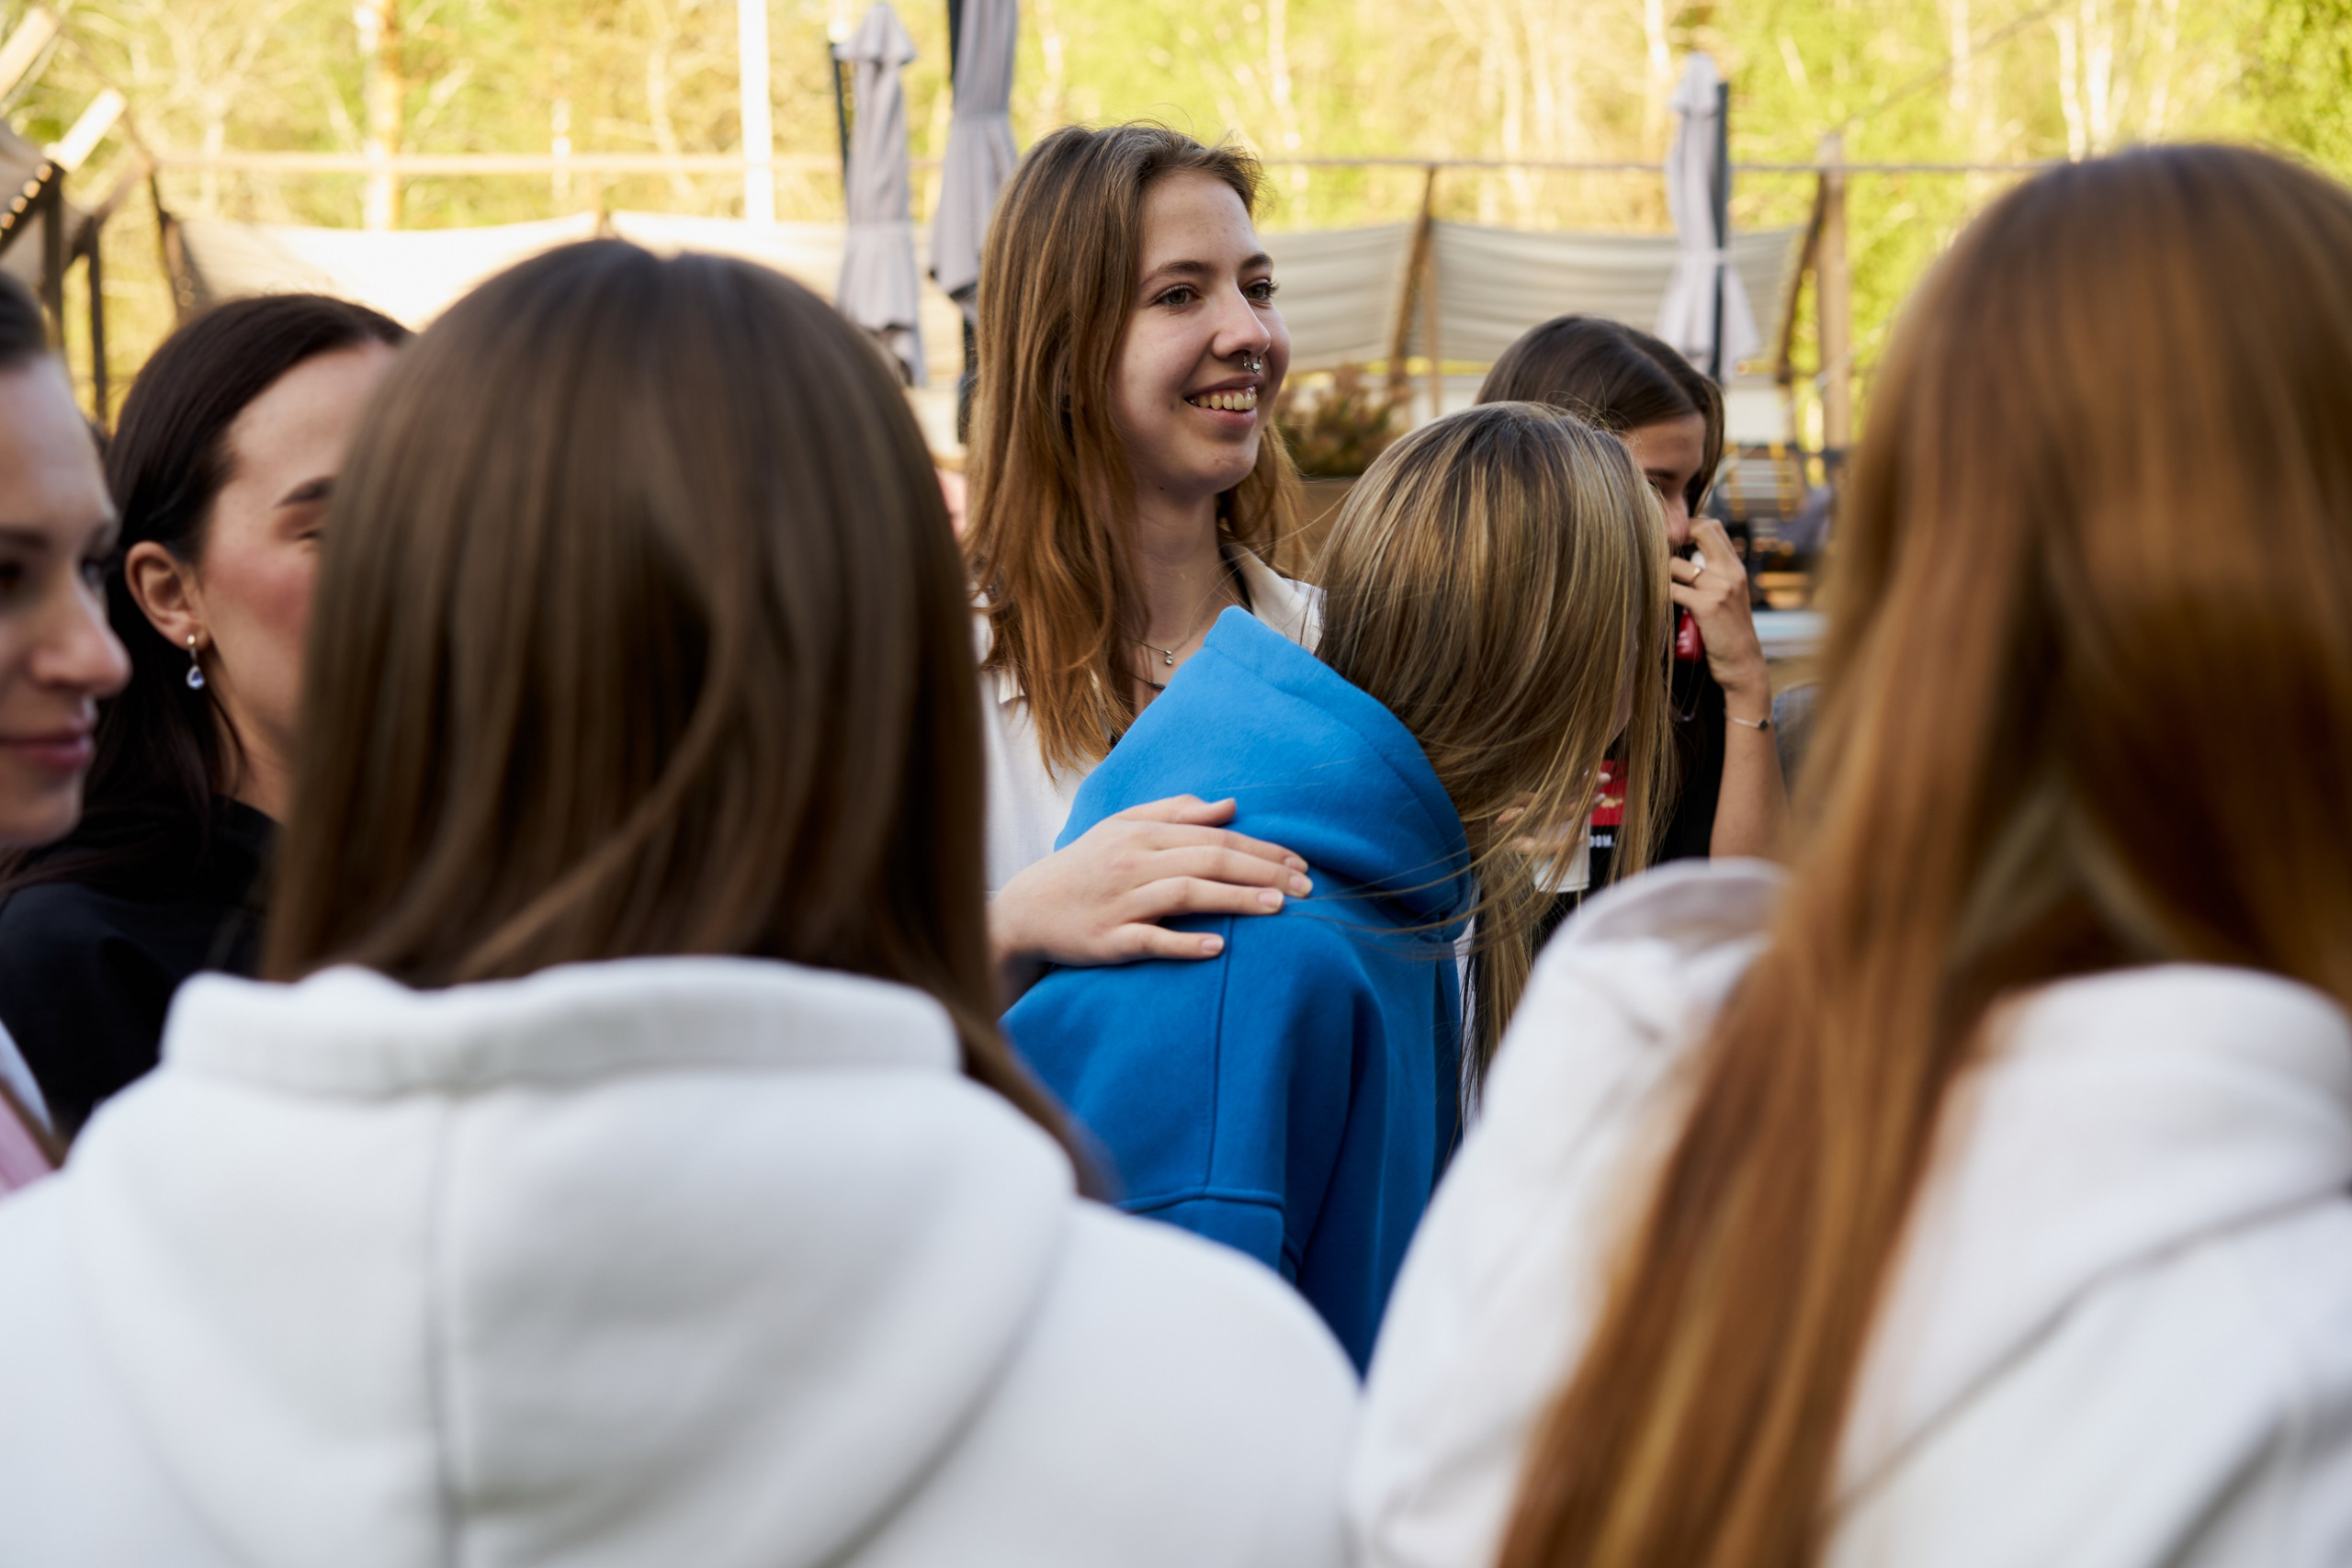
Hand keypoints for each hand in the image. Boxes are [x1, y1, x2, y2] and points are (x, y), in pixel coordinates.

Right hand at [989, 795, 1312, 967]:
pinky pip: (1150, 940)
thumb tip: (1229, 805)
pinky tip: (1219, 947)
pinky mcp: (1109, 940)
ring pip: (1186, 895)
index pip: (1213, 837)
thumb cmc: (1083, 866)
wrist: (1026, 910)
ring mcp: (1121, 902)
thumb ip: (1174, 813)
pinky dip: (1184, 943)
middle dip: (1262, 871)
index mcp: (1141, 834)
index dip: (1260, 848)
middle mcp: (1133, 863)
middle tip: (1306, 886)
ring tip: (1278, 908)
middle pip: (1208, 860)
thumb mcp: (1121, 828)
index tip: (1300, 862)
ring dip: (1235, 900)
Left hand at [1669, 519, 1770, 707]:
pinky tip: (1652, 599)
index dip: (1688, 525)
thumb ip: (1714, 576)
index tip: (1669, 537)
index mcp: (1735, 567)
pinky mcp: (1707, 607)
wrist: (1743, 665)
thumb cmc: (1729, 633)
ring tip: (1648, 580)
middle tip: (1654, 549)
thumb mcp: (1729, 597)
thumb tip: (1682, 560)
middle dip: (1672, 535)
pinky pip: (1672, 590)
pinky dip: (1658, 593)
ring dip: (1658, 572)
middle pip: (1700, 531)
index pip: (1712, 526)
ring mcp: (1720, 588)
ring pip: (1676, 565)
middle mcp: (1730, 572)